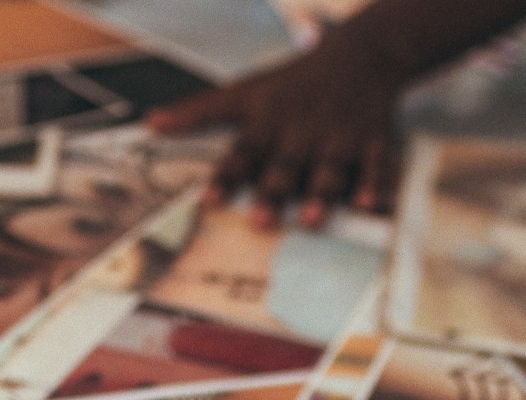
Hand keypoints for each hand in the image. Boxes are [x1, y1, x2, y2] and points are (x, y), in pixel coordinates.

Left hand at [147, 38, 403, 223]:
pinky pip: (375, 164)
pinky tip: (369, 204)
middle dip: (273, 192)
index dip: (224, 177)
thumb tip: (150, 124)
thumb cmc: (293, 82)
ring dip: (321, 193)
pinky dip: (374, 184)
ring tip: (313, 219)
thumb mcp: (245, 91)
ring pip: (328, 169)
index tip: (207, 201)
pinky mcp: (371, 139)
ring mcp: (337, 136)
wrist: (361, 53)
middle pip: (284, 166)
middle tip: (260, 221)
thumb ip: (199, 112)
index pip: (241, 152)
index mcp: (267, 123)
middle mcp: (300, 131)